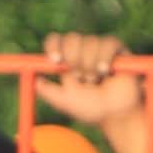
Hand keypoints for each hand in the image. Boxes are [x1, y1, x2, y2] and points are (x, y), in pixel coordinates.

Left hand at [27, 31, 148, 127]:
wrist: (116, 114)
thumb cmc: (91, 109)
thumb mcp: (64, 101)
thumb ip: (48, 91)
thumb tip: (34, 80)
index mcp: (66, 60)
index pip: (55, 41)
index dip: (53, 46)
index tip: (54, 60)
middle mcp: (82, 51)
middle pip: (71, 38)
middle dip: (73, 57)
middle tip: (78, 76)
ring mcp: (99, 49)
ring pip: (90, 41)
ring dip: (90, 64)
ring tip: (95, 80)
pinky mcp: (117, 50)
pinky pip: (108, 43)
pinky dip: (104, 57)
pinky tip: (105, 71)